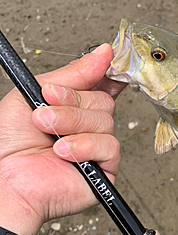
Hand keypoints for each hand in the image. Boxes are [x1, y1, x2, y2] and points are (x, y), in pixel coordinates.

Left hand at [0, 43, 125, 234]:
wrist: (4, 179)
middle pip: (104, 101)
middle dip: (72, 103)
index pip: (102, 84)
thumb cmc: (9, 143)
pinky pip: (110, 146)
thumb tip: (102, 54)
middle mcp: (86, 126)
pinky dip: (85, 146)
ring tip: (48, 134)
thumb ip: (72, 74)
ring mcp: (95, 148)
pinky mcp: (104, 170)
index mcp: (73, 106)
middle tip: (45, 112)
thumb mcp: (34, 93)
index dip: (107, 72)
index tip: (108, 57)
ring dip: (72, 124)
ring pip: (107, 122)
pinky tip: (63, 152)